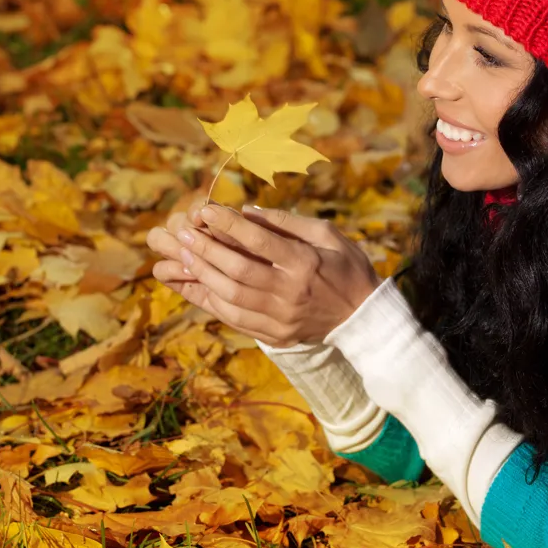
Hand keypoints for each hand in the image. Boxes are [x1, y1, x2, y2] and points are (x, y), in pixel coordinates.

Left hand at [147, 203, 382, 347]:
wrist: (363, 319)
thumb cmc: (346, 267)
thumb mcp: (326, 235)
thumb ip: (287, 222)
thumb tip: (247, 212)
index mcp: (305, 264)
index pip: (259, 242)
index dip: (229, 225)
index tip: (205, 211)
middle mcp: (290, 294)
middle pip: (238, 271)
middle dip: (207, 250)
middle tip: (183, 233)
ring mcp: (282, 319)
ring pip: (231, 298)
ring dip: (203, 276)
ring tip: (183, 256)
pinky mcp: (275, 336)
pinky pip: (235, 319)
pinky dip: (212, 302)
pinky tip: (196, 285)